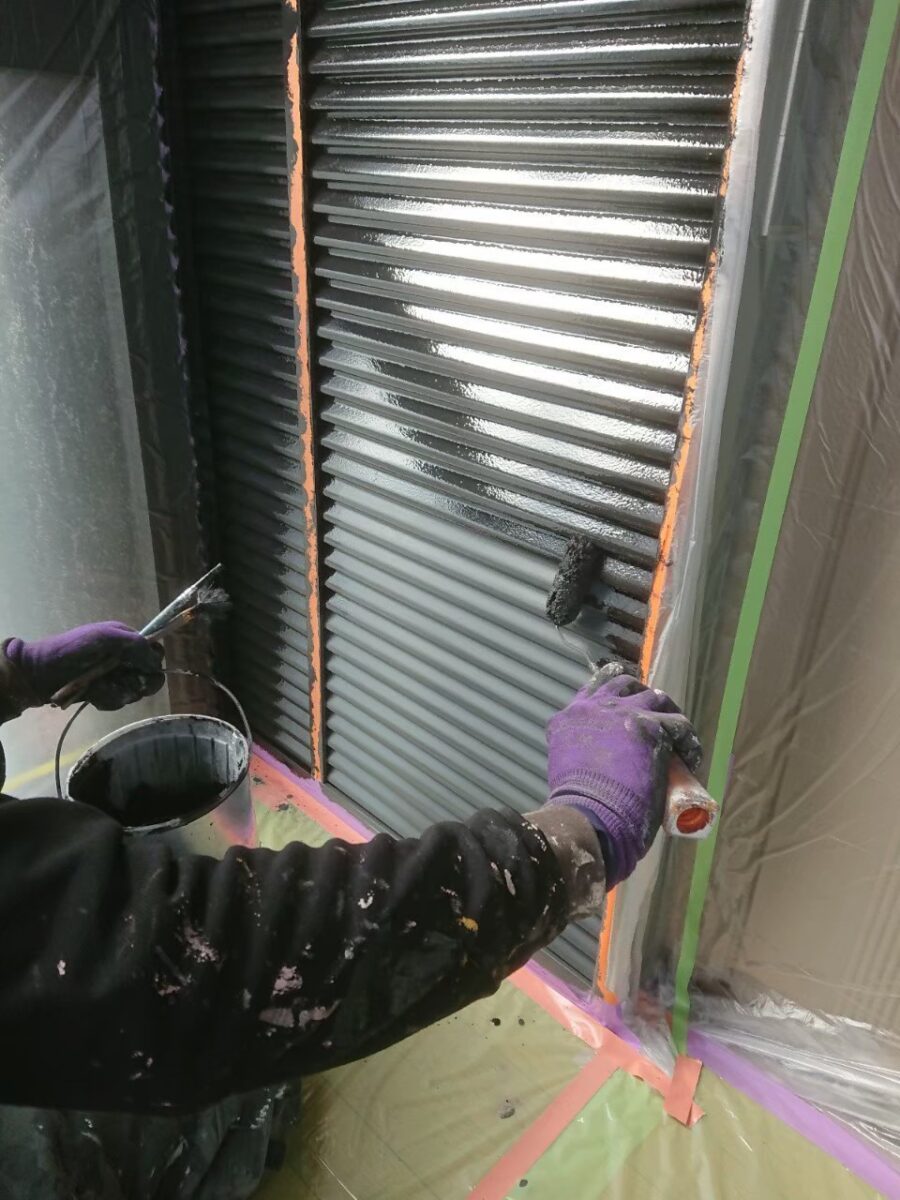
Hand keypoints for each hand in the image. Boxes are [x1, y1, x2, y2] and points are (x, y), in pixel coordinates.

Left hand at [3, 623, 164, 711]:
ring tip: (100, 687)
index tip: (144, 667)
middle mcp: (124, 658)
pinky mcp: (104, 693)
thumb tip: (157, 661)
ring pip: (135, 691)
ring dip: (119, 691)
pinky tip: (93, 695)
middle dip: (139, 682)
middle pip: (150, 675)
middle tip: (126, 682)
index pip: (155, 651)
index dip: (153, 661)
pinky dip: (107, 699)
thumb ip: (135, 644)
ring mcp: (114, 677)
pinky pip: (118, 701)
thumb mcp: (105, 637)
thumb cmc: (73, 649)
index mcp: (125, 639)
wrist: (41, 672)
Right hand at [545, 664, 700, 887]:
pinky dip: (689, 741)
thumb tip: (598, 762)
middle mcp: (595, 706)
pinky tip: (691, 758)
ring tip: (676, 738)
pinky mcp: (649, 726)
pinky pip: (679, 724)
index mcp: (571, 717)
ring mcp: (623, 712)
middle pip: (625, 683)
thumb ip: (578, 752)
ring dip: (667, 714)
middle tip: (654, 717)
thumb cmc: (576, 805)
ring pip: (655, 697)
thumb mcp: (567, 764)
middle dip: (642, 695)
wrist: (588, 815)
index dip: (614, 691)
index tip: (627, 703)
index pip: (594, 686)